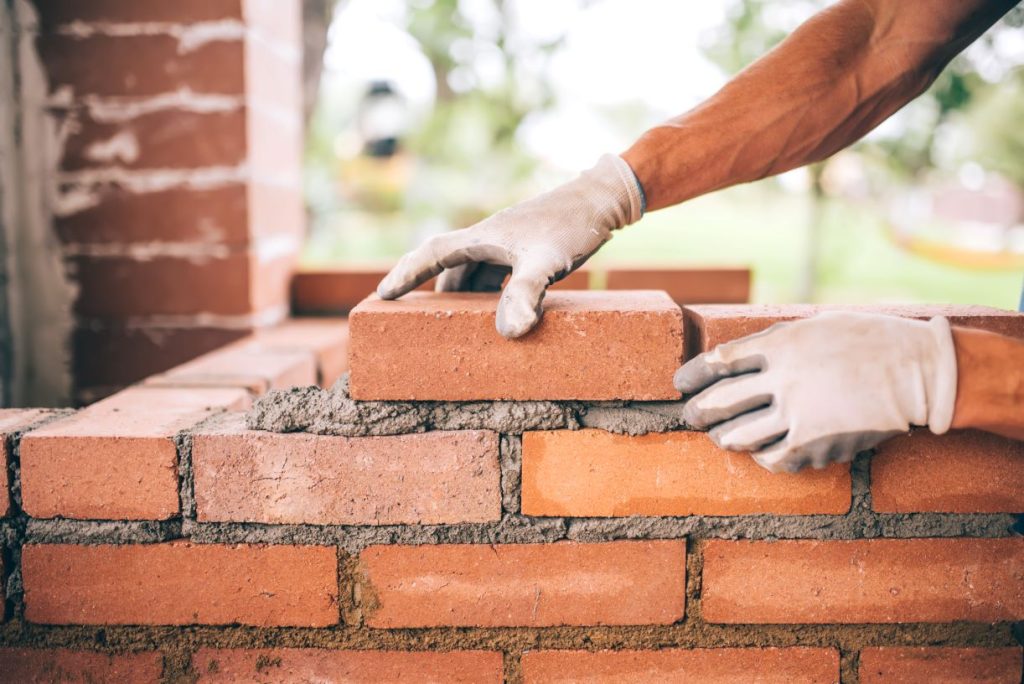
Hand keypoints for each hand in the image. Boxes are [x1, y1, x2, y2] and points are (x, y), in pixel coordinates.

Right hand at [376, 155, 643, 337]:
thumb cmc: (573, 225)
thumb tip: (510, 331)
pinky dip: (488, 294)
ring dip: (461, 296)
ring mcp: (508, 243)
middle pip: (448, 266)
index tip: (382, 295)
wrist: (605, 199)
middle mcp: (489, 238)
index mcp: (483, 237)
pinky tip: (500, 313)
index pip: (432, 254)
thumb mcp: (547, 261)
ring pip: (472, 272)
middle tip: (415, 321)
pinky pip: (495, 274)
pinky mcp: (526, 249)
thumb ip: (525, 293)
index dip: (405, 274)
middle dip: (430, 292)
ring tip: (455, 326)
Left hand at [676, 312, 957, 472]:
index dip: (693, 375)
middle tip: (690, 416)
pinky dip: (760, 456)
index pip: (719, 361)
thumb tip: (735, 357)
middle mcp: (783, 380)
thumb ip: (774, 341)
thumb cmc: (867, 341)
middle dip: (697, 412)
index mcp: (781, 345)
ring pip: (738, 436)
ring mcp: (799, 415)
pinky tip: (760, 452)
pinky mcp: (816, 445)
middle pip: (720, 402)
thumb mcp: (815, 326)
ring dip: (723, 438)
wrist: (917, 373)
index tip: (680, 384)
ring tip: (721, 437)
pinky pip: (772, 458)